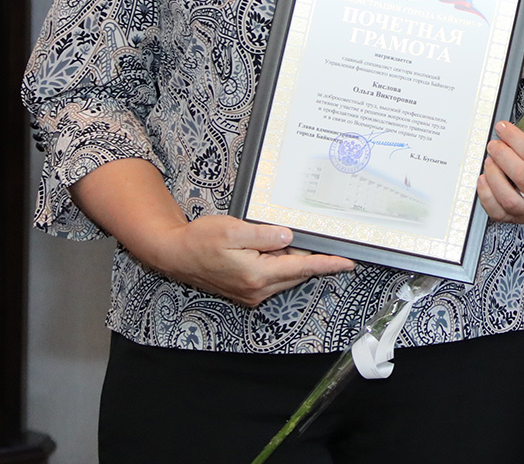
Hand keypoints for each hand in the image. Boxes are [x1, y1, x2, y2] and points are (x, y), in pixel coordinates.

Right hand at [140, 214, 354, 308]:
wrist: (175, 255)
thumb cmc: (200, 240)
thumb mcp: (233, 230)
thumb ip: (265, 234)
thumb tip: (290, 236)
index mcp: (257, 275)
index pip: (302, 267)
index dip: (328, 264)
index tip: (348, 262)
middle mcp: (257, 290)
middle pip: (297, 272)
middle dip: (310, 257)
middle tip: (318, 238)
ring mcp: (251, 293)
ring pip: (286, 276)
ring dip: (293, 260)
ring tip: (287, 240)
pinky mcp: (246, 292)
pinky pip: (273, 278)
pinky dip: (280, 264)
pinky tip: (274, 249)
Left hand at [476, 121, 523, 223]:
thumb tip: (511, 129)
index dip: (515, 139)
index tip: (503, 128)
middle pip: (522, 177)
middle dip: (503, 156)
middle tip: (494, 144)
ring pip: (507, 198)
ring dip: (493, 175)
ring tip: (489, 160)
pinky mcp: (515, 220)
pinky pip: (496, 212)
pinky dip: (485, 194)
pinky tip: (483, 179)